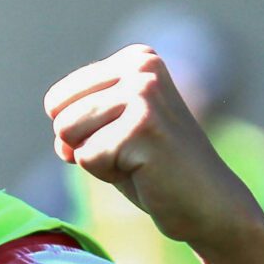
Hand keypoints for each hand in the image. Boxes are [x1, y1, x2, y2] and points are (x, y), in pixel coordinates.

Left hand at [44, 45, 263, 258]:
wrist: (206, 203)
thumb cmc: (154, 170)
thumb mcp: (110, 131)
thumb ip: (77, 119)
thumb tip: (61, 138)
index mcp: (135, 59)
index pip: (58, 99)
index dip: (79, 132)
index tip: (122, 138)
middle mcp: (141, 68)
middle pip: (59, 114)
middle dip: (84, 144)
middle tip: (130, 153)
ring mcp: (143, 93)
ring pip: (67, 132)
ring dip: (96, 158)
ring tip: (136, 160)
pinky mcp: (142, 126)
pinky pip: (86, 157)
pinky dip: (107, 174)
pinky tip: (144, 171)